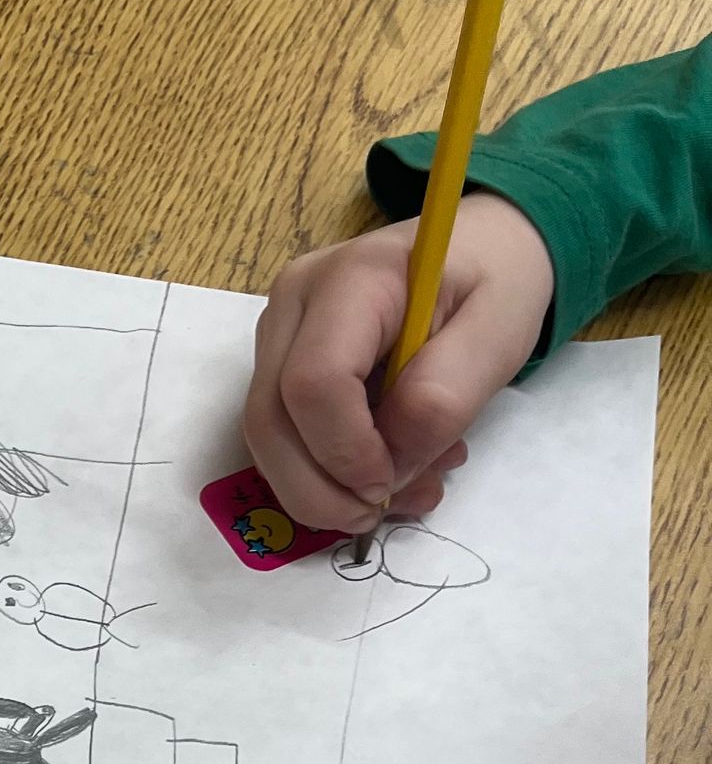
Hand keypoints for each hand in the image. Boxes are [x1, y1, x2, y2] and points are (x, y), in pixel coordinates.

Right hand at [243, 192, 555, 530]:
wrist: (479, 249)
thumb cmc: (495, 279)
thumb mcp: (498, 334)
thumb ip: (444, 398)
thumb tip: (389, 465)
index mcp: (352, 278)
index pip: (314, 383)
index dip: (345, 452)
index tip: (391, 483)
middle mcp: (294, 303)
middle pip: (269, 419)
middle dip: (318, 489)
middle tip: (377, 514)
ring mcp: (277, 333)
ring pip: (265, 437)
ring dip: (320, 489)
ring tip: (397, 493)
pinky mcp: (278, 363)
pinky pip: (282, 436)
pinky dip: (322, 475)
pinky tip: (380, 475)